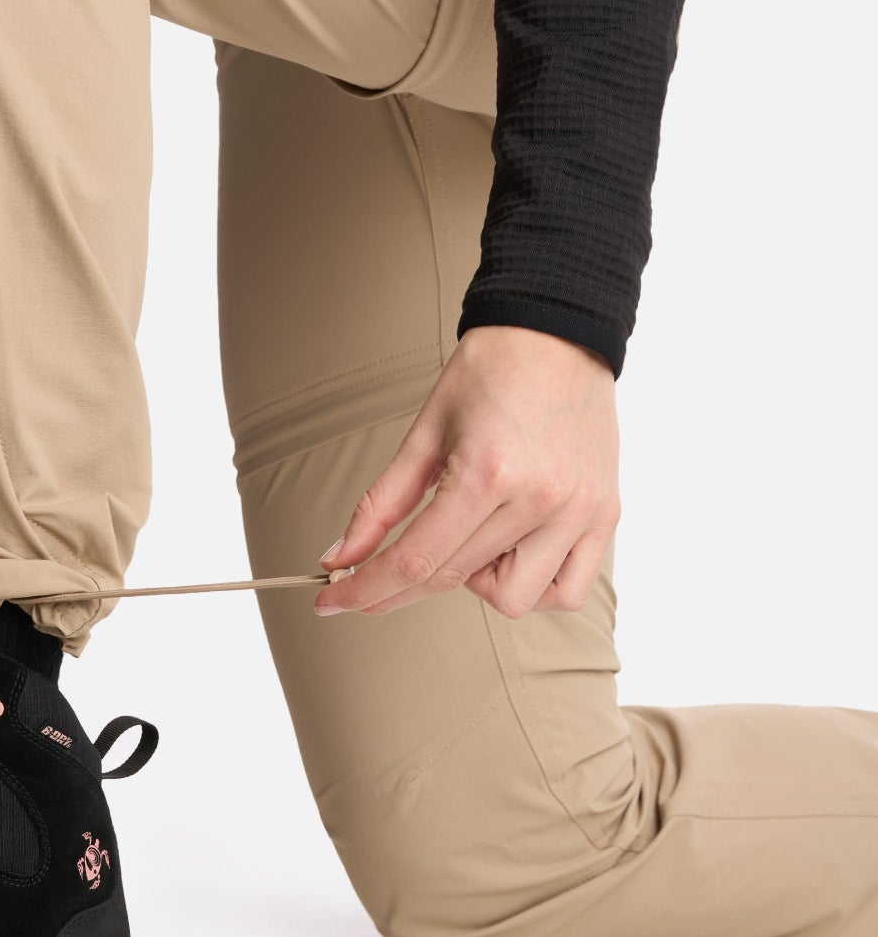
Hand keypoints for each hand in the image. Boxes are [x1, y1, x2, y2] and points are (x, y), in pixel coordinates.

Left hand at [315, 325, 619, 619]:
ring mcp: (579, 512)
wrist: (556, 334)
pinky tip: (510, 551)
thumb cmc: (489, 374)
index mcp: (488, 473)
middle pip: (452, 580)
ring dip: (474, 583)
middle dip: (399, 587)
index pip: (416, 560)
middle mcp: (540, 499)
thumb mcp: (423, 434)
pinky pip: (567, 590)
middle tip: (375, 572)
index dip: (366, 589)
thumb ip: (381, 504)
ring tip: (469, 536)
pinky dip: (532, 585)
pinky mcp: (605, 516)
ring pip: (513, 599)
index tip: (332, 602)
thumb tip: (341, 557)